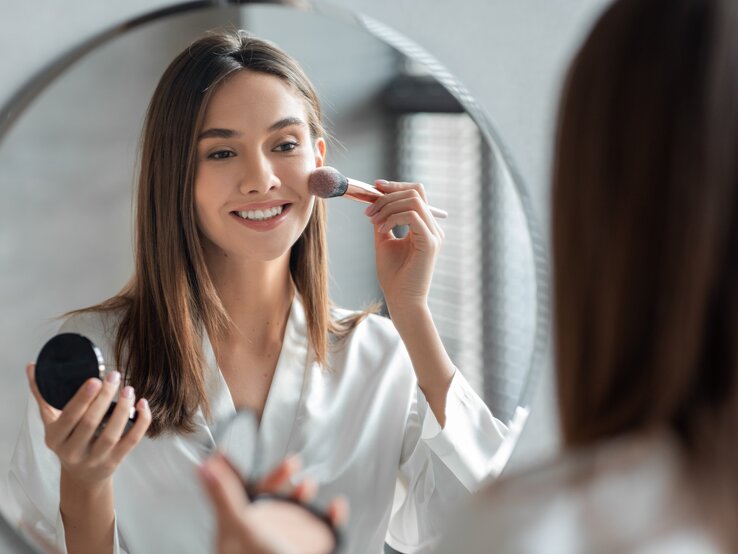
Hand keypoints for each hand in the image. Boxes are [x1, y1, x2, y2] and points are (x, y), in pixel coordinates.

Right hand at [27, 362, 150, 489]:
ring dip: (123, 409)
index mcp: (55, 438)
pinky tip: (143, 404)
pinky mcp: (114, 461)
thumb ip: (43, 395)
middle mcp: (73, 451)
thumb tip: (32, 366)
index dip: (82, 399)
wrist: (82, 476)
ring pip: (111, 434)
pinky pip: (131, 441)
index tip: (95, 380)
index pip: (69, 417)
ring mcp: (95, 458)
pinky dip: (140, 422)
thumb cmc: (67, 440)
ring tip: (129, 389)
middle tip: (114, 376)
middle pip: (90, 423)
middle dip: (104, 398)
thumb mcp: (51, 422)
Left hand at [199, 453, 346, 553]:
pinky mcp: (304, 552)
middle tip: (292, 466)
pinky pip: (321, 534)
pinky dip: (331, 519)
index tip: (246, 456)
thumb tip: (204, 467)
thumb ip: (226, 496)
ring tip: (309, 487)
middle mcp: (259, 540)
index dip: (244, 474)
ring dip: (304, 499)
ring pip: (294, 517)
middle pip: (270, 503)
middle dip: (281, 482)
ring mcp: (283, 547)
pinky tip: (336, 509)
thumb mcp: (243, 526)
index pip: (241, 495)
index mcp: (237, 531)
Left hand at [365, 180, 444, 314]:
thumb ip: (383, 222)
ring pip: (413, 201)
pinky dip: (392, 219)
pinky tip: (381, 231)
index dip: (396, 186)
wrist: (401, 301)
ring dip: (388, 207)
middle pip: (415, 192)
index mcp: (424, 227)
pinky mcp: (430, 243)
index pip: (416, 193)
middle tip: (368, 211)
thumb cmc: (394, 276)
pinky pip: (412, 216)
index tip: (375, 187)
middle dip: (388, 196)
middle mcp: (433, 228)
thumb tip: (374, 203)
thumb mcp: (384, 242)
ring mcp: (434, 235)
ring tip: (373, 222)